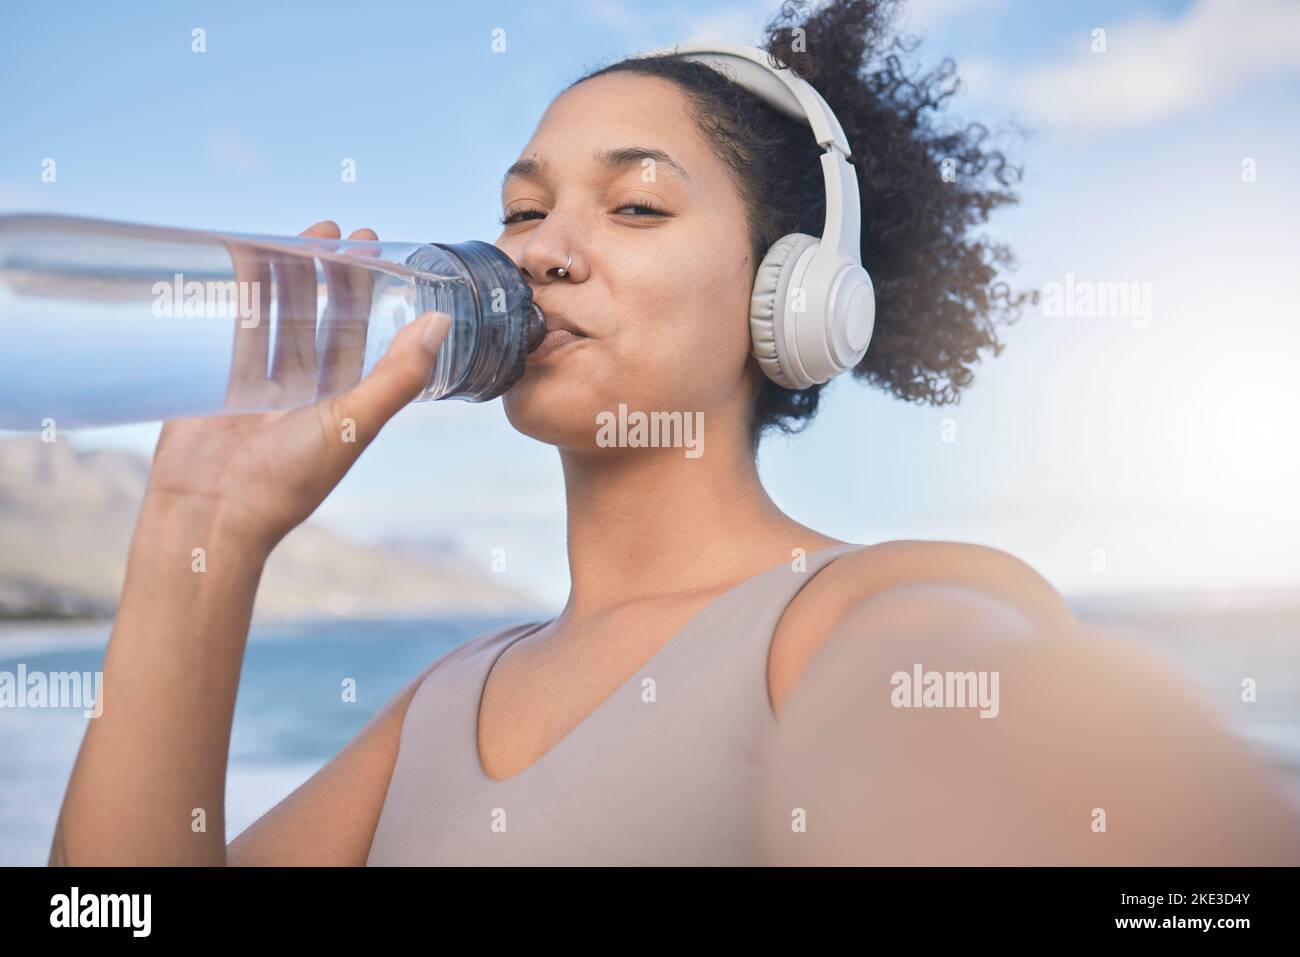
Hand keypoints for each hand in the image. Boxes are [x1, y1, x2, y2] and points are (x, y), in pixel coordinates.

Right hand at [143, 220, 449, 554]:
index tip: (381, 251)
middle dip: (334, 275)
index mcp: (346, 403)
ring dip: (292, 275)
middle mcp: (308, 392)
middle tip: (342, 232)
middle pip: (324, 319)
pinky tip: (249, 256)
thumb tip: (442, 320)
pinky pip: (238, 325)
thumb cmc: (288, 480)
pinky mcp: (219, 380)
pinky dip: (245, 293)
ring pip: (281, 317)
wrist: (209, 515)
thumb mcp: (353, 423)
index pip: (366, 336)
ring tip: (303, 233)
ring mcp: (262, 385)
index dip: (374, 295)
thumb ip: (398, 375)